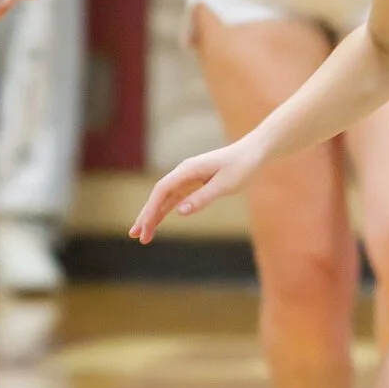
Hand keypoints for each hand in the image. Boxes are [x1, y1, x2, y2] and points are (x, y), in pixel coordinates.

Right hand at [129, 140, 265, 241]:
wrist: (254, 151)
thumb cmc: (242, 166)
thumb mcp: (225, 185)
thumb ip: (202, 198)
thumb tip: (179, 212)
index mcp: (188, 169)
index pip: (162, 190)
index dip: (151, 209)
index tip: (144, 226)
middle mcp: (184, 172)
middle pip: (158, 195)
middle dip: (146, 215)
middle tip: (135, 235)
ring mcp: (188, 177)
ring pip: (165, 198)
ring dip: (153, 216)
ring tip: (143, 235)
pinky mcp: (194, 182)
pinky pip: (175, 198)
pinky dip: (165, 210)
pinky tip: (158, 222)